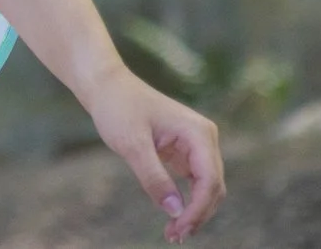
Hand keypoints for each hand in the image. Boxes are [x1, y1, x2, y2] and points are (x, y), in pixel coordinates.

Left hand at [81, 64, 224, 242]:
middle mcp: (203, 138)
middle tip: (173, 237)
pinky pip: (195, 182)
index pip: (209, 180)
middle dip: (197, 214)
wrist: (106, 86)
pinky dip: (187, 201)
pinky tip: (173, 216)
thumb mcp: (132, 144)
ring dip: (194, 211)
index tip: (178, 229)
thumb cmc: (118, 108)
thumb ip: (154, 178)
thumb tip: (175, 210)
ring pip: (207, 188)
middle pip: (213, 187)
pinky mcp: (185, 151)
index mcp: (198, 133)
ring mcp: (196, 144)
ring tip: (173, 233)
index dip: (198, 210)